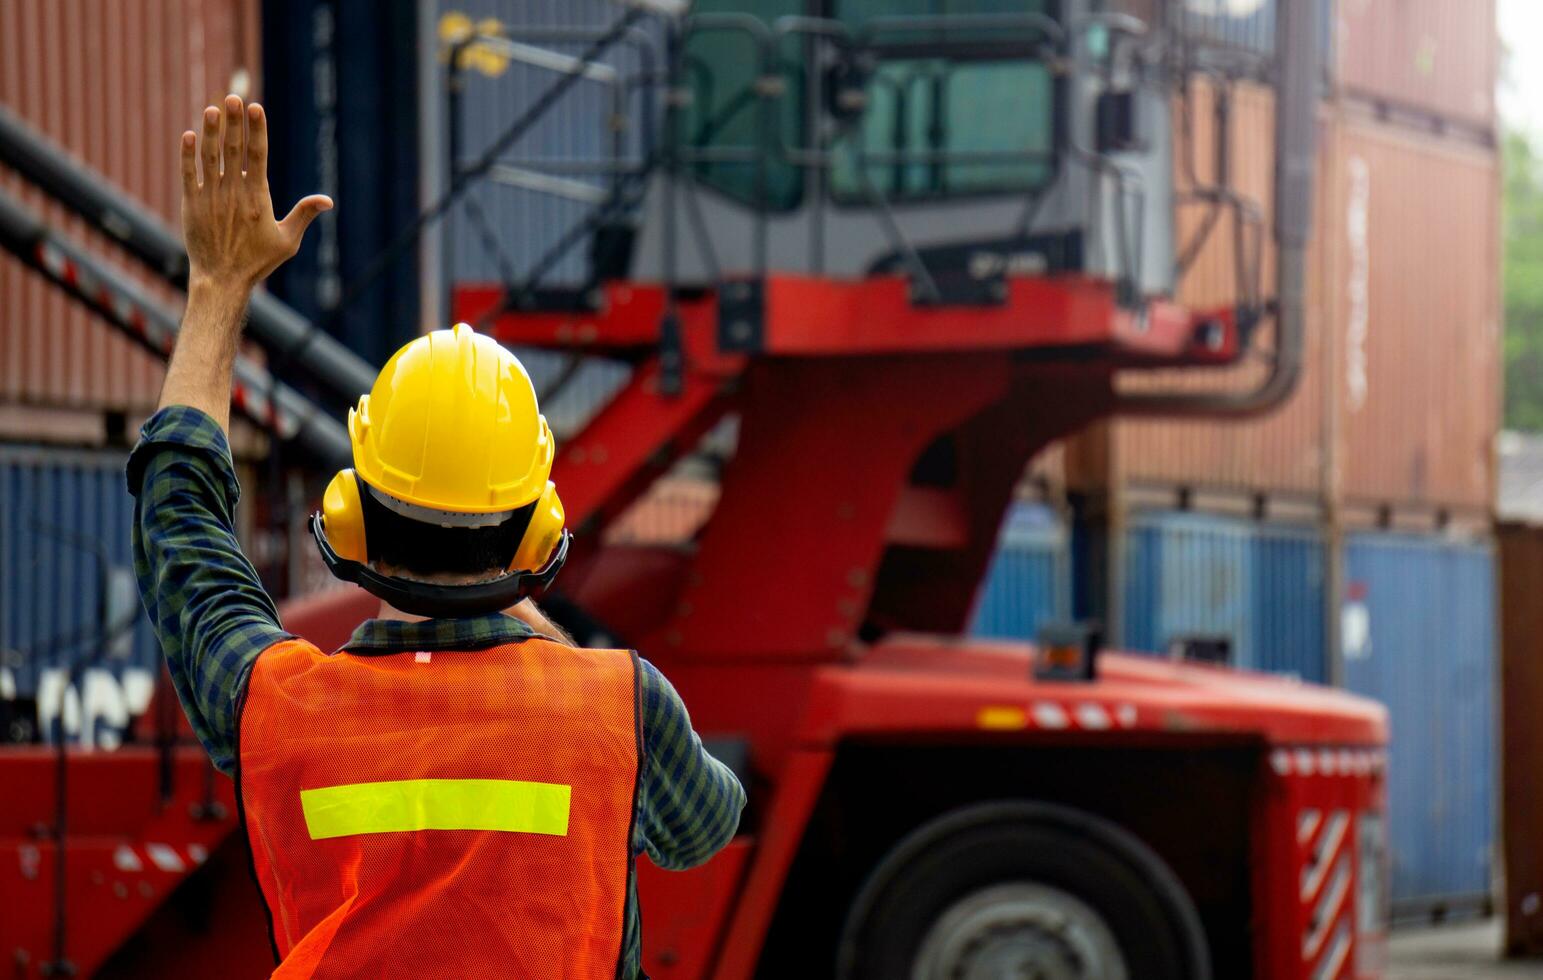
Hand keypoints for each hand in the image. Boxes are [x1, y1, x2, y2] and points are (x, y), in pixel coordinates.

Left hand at [181, 94, 331, 289]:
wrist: (222, 279)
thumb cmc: (257, 262)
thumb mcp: (287, 241)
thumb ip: (304, 215)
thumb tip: (327, 201)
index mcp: (257, 198)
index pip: (257, 156)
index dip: (257, 130)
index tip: (255, 108)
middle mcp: (233, 193)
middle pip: (234, 149)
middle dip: (234, 122)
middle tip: (234, 98)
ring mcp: (210, 197)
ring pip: (210, 157)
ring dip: (211, 131)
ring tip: (213, 109)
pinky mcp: (191, 204)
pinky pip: (188, 173)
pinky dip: (189, 154)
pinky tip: (190, 135)